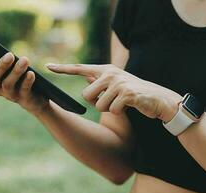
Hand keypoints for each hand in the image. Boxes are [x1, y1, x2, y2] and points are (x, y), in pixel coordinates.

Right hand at [0, 34, 48, 114]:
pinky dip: (26, 81)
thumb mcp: (11, 63)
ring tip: (25, 60)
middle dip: (1, 65)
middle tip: (10, 55)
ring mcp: (8, 94)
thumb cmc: (21, 75)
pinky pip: (23, 90)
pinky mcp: (22, 99)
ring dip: (16, 71)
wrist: (38, 96)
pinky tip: (31, 73)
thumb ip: (0, 53)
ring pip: (7, 84)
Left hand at [47, 63, 181, 121]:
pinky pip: (112, 110)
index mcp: (106, 70)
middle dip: (95, 103)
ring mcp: (119, 83)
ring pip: (98, 105)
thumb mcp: (116, 85)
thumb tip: (85, 79)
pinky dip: (119, 113)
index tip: (48, 66)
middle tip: (110, 101)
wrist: (158, 99)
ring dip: (109, 110)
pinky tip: (128, 107)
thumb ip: (100, 82)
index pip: (80, 68)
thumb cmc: (134, 94)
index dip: (63, 69)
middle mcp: (110, 73)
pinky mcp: (126, 93)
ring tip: (121, 104)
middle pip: (86, 95)